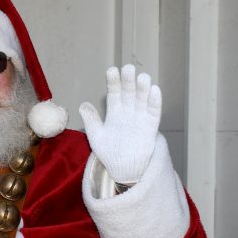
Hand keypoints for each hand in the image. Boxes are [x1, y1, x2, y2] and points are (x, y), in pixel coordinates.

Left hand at [78, 65, 160, 183]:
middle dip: (128, 81)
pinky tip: (155, 90)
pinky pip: (154, 113)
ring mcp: (140, 118)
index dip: (113, 82)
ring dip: (143, 88)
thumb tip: (83, 104)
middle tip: (128, 68)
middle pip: (129, 93)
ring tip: (142, 77)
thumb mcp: (96, 136)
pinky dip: (155, 102)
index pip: (114, 93)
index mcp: (115, 112)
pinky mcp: (151, 127)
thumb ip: (91, 120)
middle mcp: (128, 112)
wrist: (123, 169)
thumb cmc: (109, 152)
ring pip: (142, 100)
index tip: (112, 70)